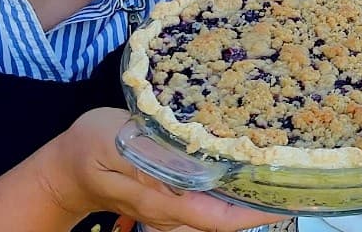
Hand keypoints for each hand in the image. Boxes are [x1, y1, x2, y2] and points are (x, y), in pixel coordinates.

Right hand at [42, 108, 288, 231]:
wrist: (64, 170)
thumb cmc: (88, 150)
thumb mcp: (112, 143)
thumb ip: (148, 157)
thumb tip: (188, 164)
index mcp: (162, 201)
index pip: (217, 218)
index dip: (253, 213)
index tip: (284, 202)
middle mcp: (173, 212)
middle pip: (225, 218)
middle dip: (261, 202)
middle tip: (296, 176)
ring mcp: (173, 208)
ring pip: (219, 211)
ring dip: (249, 195)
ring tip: (281, 168)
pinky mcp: (172, 197)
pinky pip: (209, 199)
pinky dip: (232, 187)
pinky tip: (248, 165)